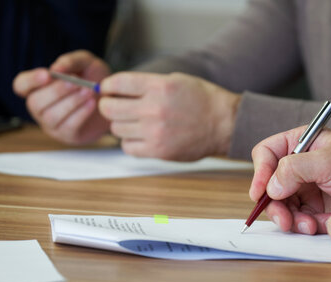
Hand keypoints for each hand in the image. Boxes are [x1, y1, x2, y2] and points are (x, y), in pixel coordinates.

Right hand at [13, 50, 110, 144]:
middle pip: (35, 102)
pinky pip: (68, 126)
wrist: (115, 100)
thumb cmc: (94, 79)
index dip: (30, 81)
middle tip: (77, 82)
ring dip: (71, 102)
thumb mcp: (85, 63)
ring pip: (52, 116)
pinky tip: (92, 104)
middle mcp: (39, 107)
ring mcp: (51, 124)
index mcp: (38, 87)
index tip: (48, 74)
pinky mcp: (67, 135)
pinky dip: (81, 113)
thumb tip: (56, 68)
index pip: (21, 85)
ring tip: (89, 91)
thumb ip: (70, 61)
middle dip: (56, 91)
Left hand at [98, 72, 240, 160]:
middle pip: (110, 108)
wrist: (224, 124)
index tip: (106, 89)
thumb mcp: (175, 81)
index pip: (117, 83)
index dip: (107, 86)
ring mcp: (155, 132)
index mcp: (158, 87)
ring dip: (120, 124)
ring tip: (133, 122)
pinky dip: (129, 142)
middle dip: (107, 105)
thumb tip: (118, 89)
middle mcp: (154, 109)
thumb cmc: (202, 100)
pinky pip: (127, 147)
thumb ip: (146, 84)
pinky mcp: (158, 151)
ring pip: (117, 129)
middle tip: (112, 106)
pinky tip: (140, 136)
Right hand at [249, 127, 330, 233]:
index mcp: (302, 143)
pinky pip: (297, 219)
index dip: (260, 172)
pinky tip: (316, 226)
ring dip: (288, 218)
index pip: (267, 153)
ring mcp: (307, 188)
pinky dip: (302, 226)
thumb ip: (295, 168)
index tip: (260, 192)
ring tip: (305, 225)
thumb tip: (271, 187)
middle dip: (273, 203)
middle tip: (283, 218)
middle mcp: (301, 165)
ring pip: (280, 205)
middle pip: (269, 184)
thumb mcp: (330, 161)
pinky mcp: (316, 209)